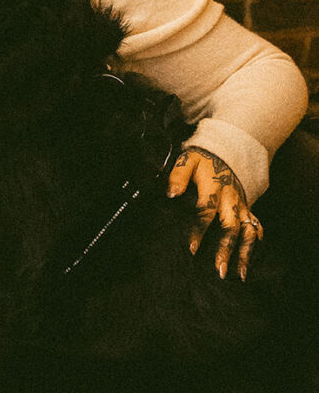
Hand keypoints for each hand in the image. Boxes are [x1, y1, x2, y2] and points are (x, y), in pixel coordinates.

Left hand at [167, 146, 262, 280]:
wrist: (226, 153)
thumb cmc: (203, 160)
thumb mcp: (188, 160)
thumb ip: (179, 175)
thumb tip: (171, 193)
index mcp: (214, 188)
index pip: (206, 211)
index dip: (199, 230)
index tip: (192, 249)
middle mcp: (231, 200)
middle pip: (231, 227)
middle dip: (226, 250)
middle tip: (220, 270)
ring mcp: (242, 206)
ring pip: (247, 232)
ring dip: (245, 254)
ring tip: (240, 275)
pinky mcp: (248, 210)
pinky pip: (256, 228)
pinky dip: (255, 246)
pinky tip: (250, 263)